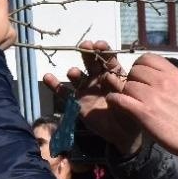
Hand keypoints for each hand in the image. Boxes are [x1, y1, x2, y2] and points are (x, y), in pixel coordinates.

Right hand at [58, 40, 141, 154]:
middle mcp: (98, 78)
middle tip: (84, 46)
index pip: (108, 59)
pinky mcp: (77, 102)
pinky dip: (55, 85)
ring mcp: (86, 89)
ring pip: (77, 76)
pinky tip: (47, 77)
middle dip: (87, 53)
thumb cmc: (130, 113)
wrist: (122, 134)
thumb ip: (118, 87)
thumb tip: (107, 76)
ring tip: (73, 73)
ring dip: (74, 72)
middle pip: (91, 62)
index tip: (99, 45)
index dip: (103, 50)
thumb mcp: (129, 99)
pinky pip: (64, 93)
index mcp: (113, 75)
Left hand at [107, 53, 177, 158]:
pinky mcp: (143, 113)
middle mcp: (162, 82)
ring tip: (130, 101)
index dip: (140, 65)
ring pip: (127, 86)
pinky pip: (120, 99)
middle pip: (135, 71)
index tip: (140, 75)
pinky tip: (116, 103)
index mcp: (173, 74)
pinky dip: (115, 100)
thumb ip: (171, 78)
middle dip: (133, 80)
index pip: (147, 58)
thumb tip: (157, 74)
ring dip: (126, 93)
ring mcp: (152, 97)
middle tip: (136, 90)